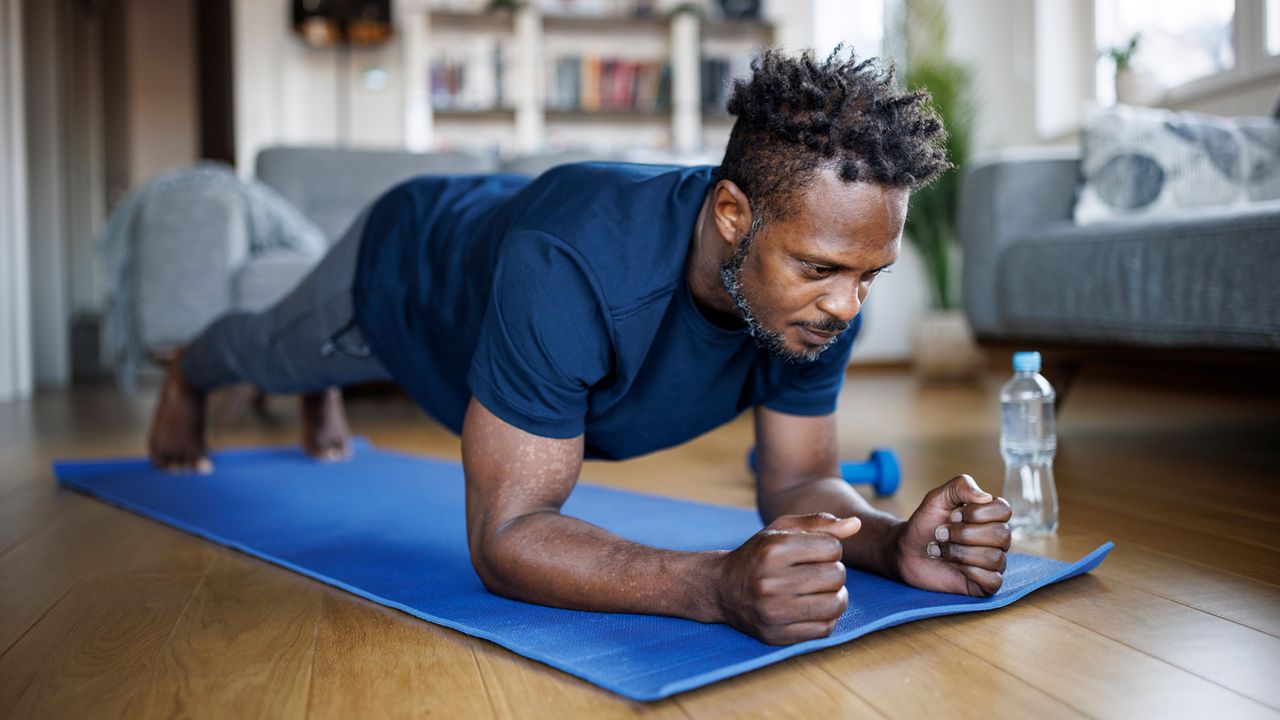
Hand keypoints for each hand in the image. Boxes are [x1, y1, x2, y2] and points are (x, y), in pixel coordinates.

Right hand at [715, 513, 859, 644]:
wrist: (721, 588)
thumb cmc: (759, 554)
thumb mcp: (781, 530)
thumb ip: (818, 523)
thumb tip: (856, 524)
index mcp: (773, 549)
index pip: (833, 547)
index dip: (830, 548)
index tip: (815, 553)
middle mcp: (771, 581)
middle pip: (837, 575)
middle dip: (833, 572)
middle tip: (817, 573)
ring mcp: (772, 611)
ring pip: (835, 604)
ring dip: (836, 596)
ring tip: (822, 591)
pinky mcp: (776, 635)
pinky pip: (824, 630)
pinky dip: (827, 618)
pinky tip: (814, 607)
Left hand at [892, 475, 1012, 596]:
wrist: (906, 550)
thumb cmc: (925, 524)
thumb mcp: (937, 498)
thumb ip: (960, 486)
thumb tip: (985, 497)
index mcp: (990, 517)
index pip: (1004, 510)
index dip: (977, 513)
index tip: (952, 515)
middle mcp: (996, 540)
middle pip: (1002, 535)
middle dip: (964, 534)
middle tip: (940, 533)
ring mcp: (992, 563)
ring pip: (995, 558)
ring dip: (961, 553)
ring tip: (940, 550)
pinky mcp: (985, 584)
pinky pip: (993, 581)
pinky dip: (969, 571)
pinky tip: (953, 567)